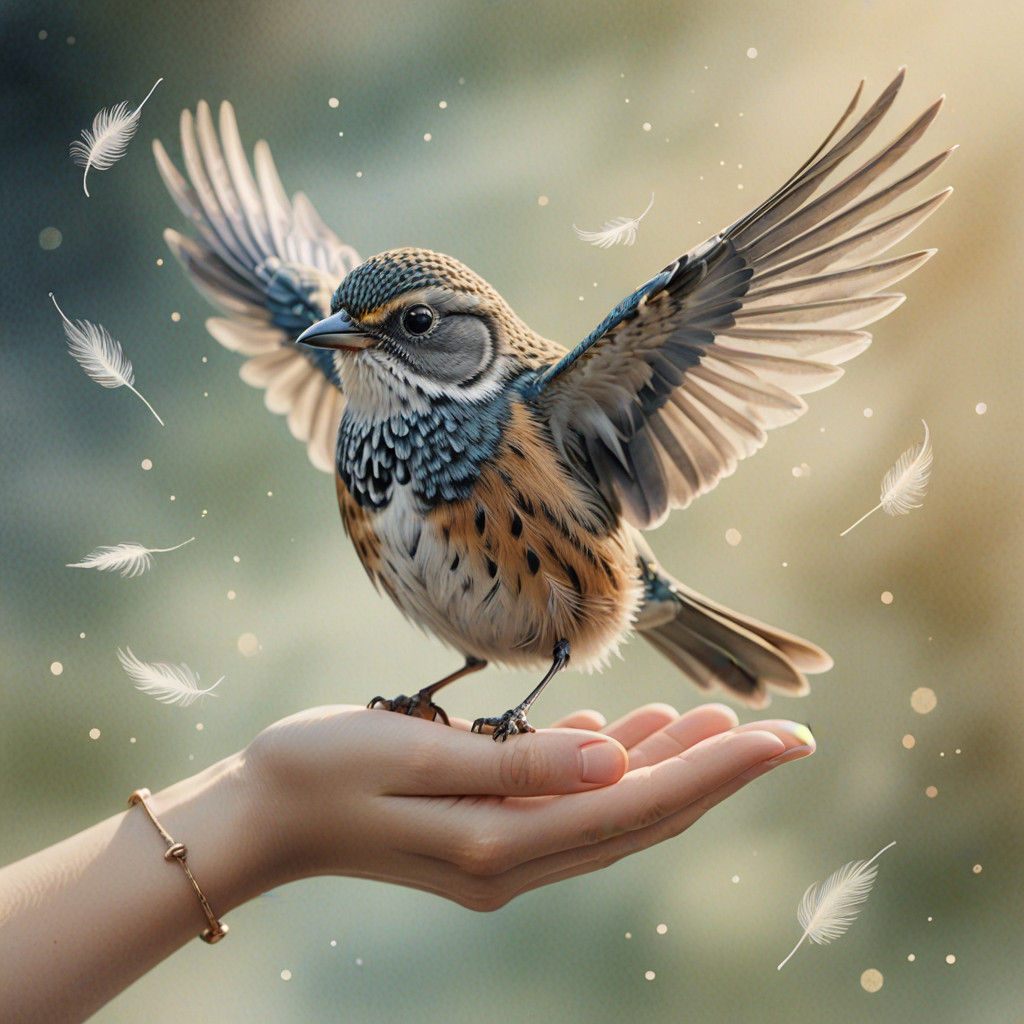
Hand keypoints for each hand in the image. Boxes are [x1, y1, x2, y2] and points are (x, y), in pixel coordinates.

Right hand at [244, 702, 813, 909]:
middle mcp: (513, 857)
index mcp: (502, 842)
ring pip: (608, 808)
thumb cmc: (323, 770)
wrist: (260, 812)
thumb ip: (518, 762)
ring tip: (714, 722)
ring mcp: (500, 849)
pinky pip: (566, 800)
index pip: (636, 804)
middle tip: (779, 732)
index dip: (716, 770)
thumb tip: (618, 758)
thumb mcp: (416, 756)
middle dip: (712, 771)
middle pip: (637, 813)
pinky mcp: (484, 829)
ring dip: (666, 765)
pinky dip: (607, 765)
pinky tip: (629, 735)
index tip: (782, 740)